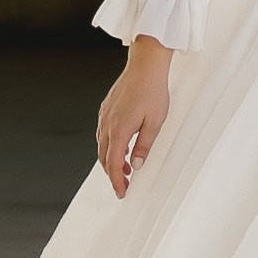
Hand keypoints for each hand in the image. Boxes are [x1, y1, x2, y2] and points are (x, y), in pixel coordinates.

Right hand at [97, 38, 171, 195]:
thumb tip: (136, 165)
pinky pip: (103, 132)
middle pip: (104, 157)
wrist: (145, 65)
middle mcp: (107, 124)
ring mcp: (105, 115)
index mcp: (119, 130)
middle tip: (124, 184)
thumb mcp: (155, 122)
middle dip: (112, 174)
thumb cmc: (153, 91)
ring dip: (110, 159)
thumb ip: (144, 145)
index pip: (113, 164)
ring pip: (102, 145)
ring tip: (125, 167)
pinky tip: (120, 145)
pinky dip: (109, 145)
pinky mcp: (106, 108)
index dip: (116, 181)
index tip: (122, 192)